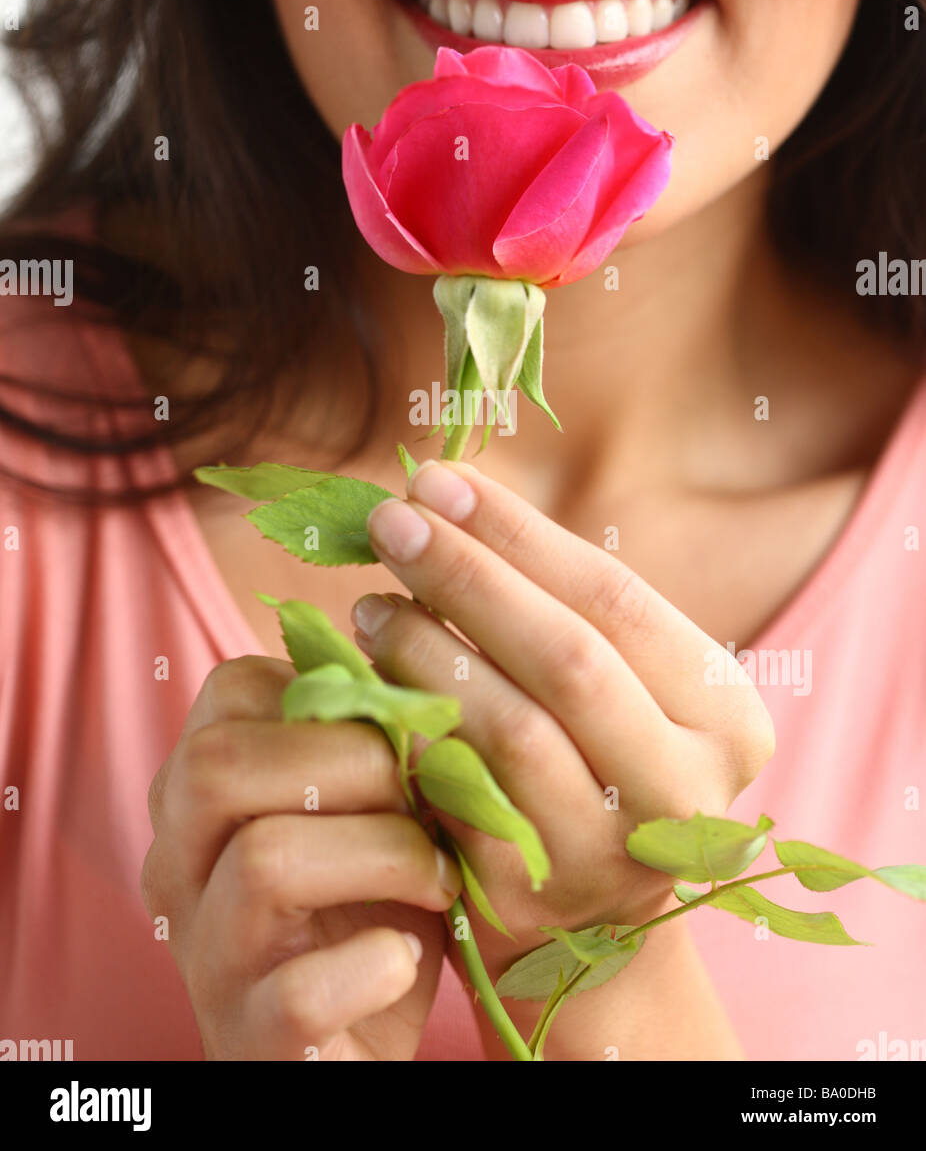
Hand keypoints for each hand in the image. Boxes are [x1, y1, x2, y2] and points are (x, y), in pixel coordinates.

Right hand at [141, 656, 462, 1059]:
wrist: (356, 1052)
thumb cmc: (368, 909)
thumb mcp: (368, 814)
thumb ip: (374, 745)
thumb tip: (423, 679)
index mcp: (200, 797)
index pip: (228, 689)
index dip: (331, 693)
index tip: (399, 734)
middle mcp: (179, 869)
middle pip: (217, 764)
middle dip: (351, 760)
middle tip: (421, 799)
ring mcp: (207, 960)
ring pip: (264, 862)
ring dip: (385, 854)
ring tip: (436, 878)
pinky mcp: (251, 1042)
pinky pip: (297, 991)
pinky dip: (372, 965)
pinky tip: (402, 959)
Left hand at [352, 459, 775, 981]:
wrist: (585, 918)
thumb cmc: (592, 757)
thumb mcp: (613, 682)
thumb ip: (553, 600)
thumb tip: (440, 494)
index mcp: (728, 717)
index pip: (615, 598)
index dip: (518, 533)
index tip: (437, 481)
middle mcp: (687, 790)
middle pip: (569, 657)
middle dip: (468, 577)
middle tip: (389, 521)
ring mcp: (613, 854)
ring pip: (512, 728)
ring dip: (427, 651)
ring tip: (373, 603)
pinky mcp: (532, 898)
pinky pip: (458, 791)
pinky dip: (411, 725)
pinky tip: (372, 681)